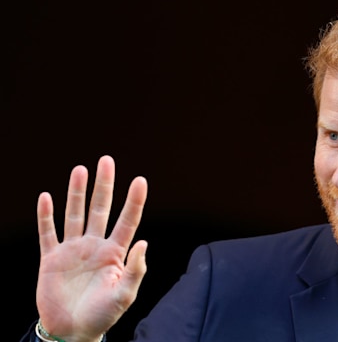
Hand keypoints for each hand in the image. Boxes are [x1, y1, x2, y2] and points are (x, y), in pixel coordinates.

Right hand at [35, 155, 147, 341]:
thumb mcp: (125, 295)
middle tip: (106, 160)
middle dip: (104, 185)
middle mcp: (95, 246)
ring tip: (80, 169)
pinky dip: (45, 216)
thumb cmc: (103, 315)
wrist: (72, 331)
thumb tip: (144, 242)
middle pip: (100, 209)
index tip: (140, 180)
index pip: (127, 220)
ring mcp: (72, 250)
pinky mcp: (51, 258)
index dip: (134, 201)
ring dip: (76, 192)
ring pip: (74, 215)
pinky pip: (47, 233)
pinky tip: (46, 197)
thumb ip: (135, 270)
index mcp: (115, 253)